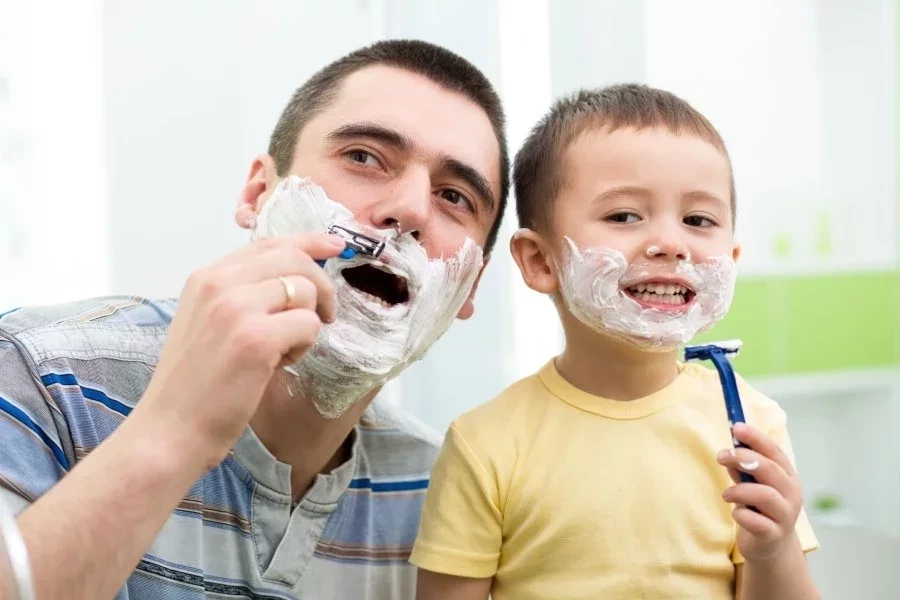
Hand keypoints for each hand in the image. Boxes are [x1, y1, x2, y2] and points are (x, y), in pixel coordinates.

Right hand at [136, 233, 345, 468]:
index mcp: (205, 278)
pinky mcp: (256, 338)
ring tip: (286, 350)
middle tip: (326, 314)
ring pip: (306, 290)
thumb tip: (291, 280)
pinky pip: (308, 324)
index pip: (268, 243)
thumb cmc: (193, 387)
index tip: (335, 246)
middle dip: (321, 284)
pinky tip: (280, 363)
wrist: (168, 431)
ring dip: (308, 322)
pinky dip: (304, 345)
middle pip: (293, 258)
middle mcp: (218, 284)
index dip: (308, 242)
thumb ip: (239, 296)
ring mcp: (236, 308)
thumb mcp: (206, 324)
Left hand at [716, 423, 803, 562]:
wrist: (770, 546)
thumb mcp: (751, 484)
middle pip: (770, 469)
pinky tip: (736, 514)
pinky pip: (757, 522)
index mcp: (788, 476)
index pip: (774, 451)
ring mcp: (785, 515)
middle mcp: (792, 494)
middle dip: (743, 458)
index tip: (736, 427)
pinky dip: (741, 515)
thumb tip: (727, 450)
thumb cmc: (759, 507)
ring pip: (765, 495)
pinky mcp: (774, 535)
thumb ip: (742, 469)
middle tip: (720, 456)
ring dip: (739, 490)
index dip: (756, 438)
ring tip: (726, 494)